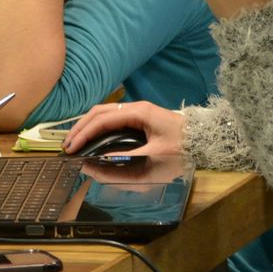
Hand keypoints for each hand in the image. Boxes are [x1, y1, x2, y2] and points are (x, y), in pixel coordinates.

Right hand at [62, 100, 184, 156]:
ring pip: (103, 113)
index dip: (84, 134)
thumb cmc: (183, 148)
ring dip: (87, 125)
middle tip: (67, 145)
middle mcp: (134, 108)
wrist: (205, 139)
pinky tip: (91, 137)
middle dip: (80, 127)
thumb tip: (99, 163)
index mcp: (138, 113)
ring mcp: (136, 111)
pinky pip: (112, 118)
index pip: (102, 120)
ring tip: (74, 141)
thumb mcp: (155, 156)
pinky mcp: (139, 117)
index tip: (71, 148)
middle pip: (98, 112)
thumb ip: (126, 160)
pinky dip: (97, 126)